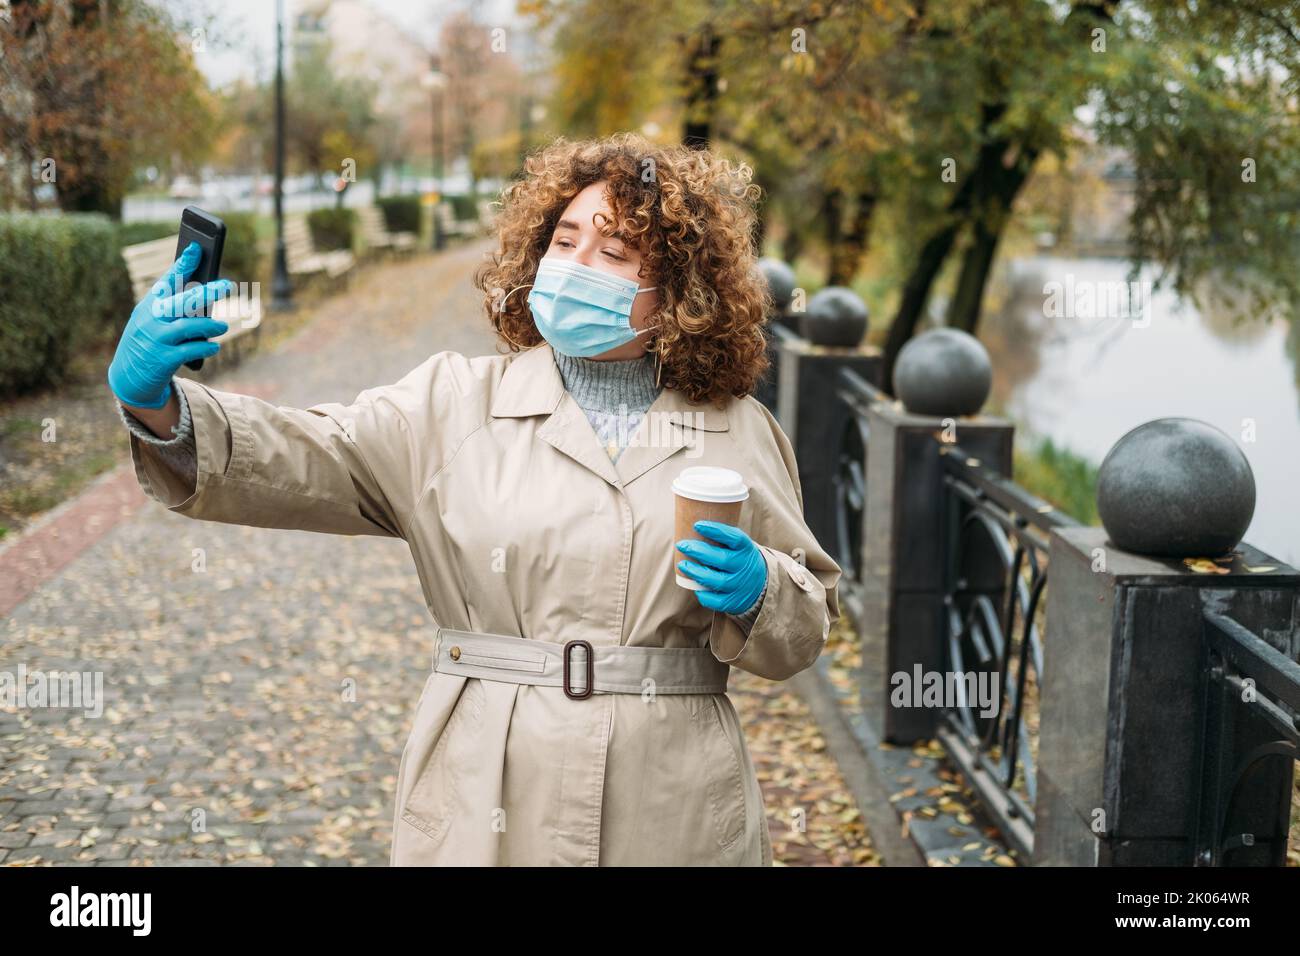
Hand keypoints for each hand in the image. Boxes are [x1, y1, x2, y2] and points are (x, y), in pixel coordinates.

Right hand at [107, 241, 232, 408]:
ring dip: (210, 325)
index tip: (197, 248)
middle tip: (227, 285)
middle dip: (207, 291)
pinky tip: (215, 346)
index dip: (182, 265)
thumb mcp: (154, 320)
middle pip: (183, 301)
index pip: (167, 281)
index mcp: (149, 305)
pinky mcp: (163, 360)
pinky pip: (190, 350)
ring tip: (223, 325)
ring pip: (189, 326)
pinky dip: (206, 347)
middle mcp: (151, 319)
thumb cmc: (149, 341)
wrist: (128, 376)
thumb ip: (175, 308)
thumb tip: (207, 295)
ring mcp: (157, 340)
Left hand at [676, 520, 767, 614]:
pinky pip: (716, 601)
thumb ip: (721, 538)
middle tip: (681, 545)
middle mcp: (745, 567)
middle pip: (723, 559)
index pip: (734, 538)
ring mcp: (740, 586)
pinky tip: (695, 586)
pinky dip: (703, 594)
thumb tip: (692, 526)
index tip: (697, 525)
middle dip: (699, 551)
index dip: (716, 531)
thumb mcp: (738, 546)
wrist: (759, 585)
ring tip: (682, 564)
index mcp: (746, 549)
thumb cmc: (738, 559)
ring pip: (717, 581)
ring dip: (697, 572)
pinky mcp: (734, 601)